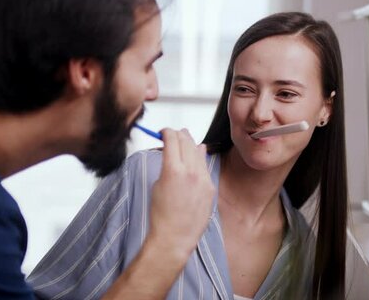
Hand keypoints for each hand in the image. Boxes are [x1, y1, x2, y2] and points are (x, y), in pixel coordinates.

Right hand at [148, 128, 214, 258]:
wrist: (174, 237)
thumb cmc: (160, 214)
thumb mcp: (157, 184)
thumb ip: (167, 164)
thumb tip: (172, 151)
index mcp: (173, 170)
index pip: (172, 138)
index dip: (166, 132)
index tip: (163, 132)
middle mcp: (191, 172)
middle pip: (187, 141)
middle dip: (179, 135)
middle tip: (174, 134)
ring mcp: (203, 179)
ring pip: (199, 151)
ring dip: (190, 144)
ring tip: (185, 142)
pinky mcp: (210, 188)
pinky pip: (205, 167)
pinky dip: (199, 159)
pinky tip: (196, 157)